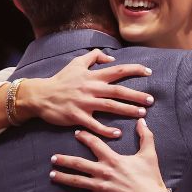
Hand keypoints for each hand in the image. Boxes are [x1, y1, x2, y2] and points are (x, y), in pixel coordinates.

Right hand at [20, 50, 153, 137]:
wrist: (41, 95)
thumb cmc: (61, 80)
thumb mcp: (76, 63)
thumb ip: (94, 57)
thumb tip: (111, 58)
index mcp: (93, 76)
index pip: (118, 70)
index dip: (135, 70)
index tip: (149, 72)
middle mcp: (91, 89)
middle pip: (118, 91)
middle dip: (136, 95)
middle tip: (151, 100)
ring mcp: (85, 103)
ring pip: (110, 106)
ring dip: (127, 110)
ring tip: (142, 114)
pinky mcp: (77, 116)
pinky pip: (94, 124)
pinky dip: (106, 130)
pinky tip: (117, 134)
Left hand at [51, 120, 166, 191]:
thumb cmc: (150, 178)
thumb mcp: (149, 155)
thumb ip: (145, 136)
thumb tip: (142, 121)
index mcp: (113, 159)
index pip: (95, 144)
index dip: (85, 137)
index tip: (76, 133)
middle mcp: (104, 172)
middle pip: (79, 163)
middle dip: (64, 160)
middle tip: (53, 158)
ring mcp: (101, 187)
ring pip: (77, 181)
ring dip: (63, 178)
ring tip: (52, 175)